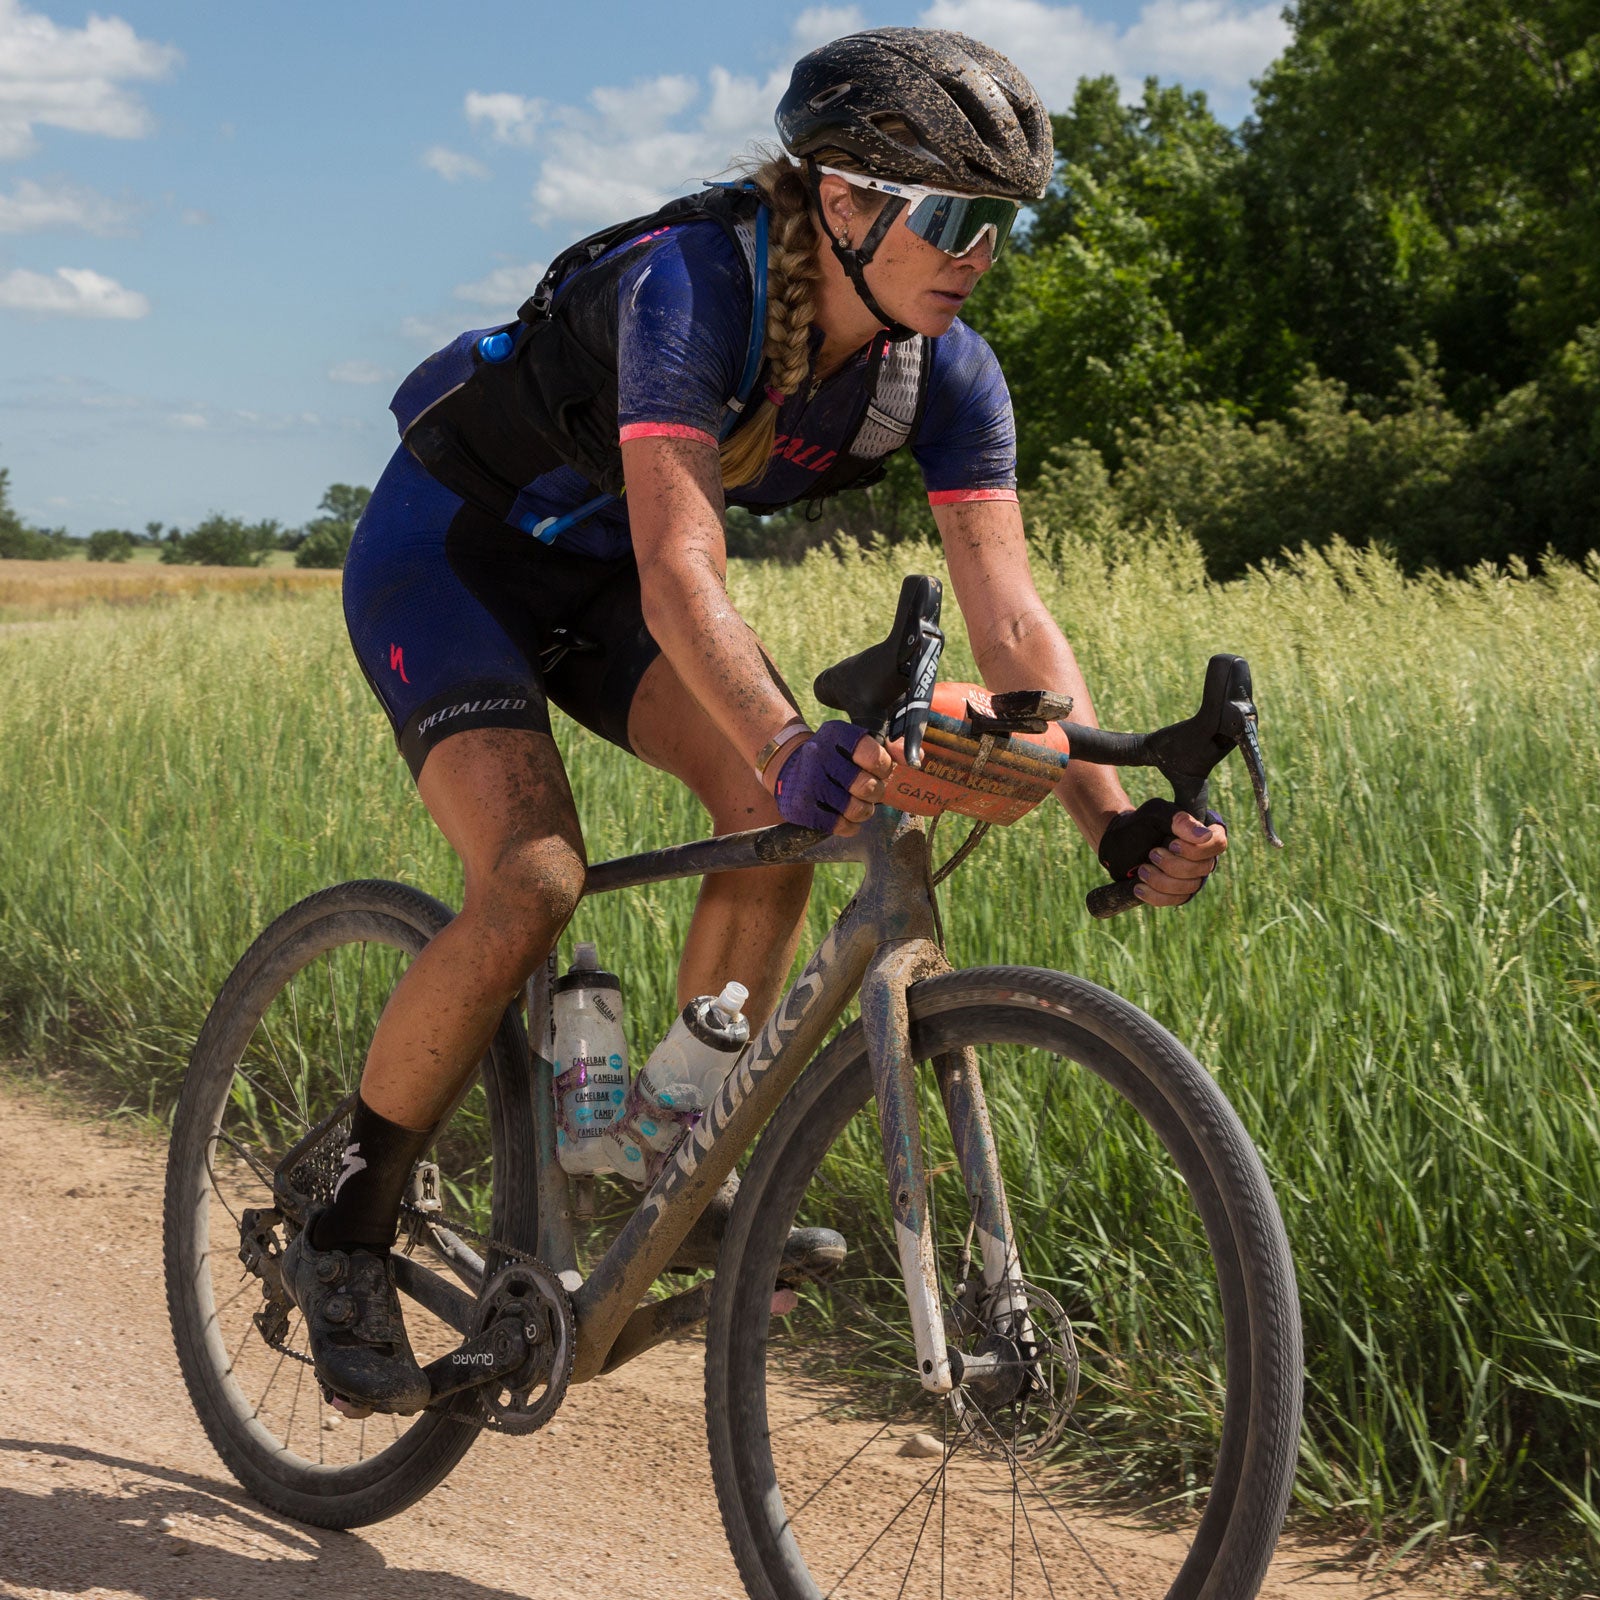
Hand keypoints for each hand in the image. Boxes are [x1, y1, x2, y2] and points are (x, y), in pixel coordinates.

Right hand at [770, 720, 893, 834]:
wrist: (790, 769)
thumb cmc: (835, 758)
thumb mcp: (856, 743)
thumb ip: (889, 747)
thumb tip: (917, 757)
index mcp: (836, 733)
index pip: (874, 755)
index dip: (884, 768)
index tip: (879, 770)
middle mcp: (818, 754)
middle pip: (867, 786)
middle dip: (876, 792)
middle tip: (870, 790)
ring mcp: (807, 781)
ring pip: (856, 809)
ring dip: (864, 811)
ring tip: (858, 804)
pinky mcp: (799, 807)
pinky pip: (840, 826)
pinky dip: (849, 825)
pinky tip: (844, 816)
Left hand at [1097, 800, 1226, 906]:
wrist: (1116, 845)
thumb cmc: (1138, 825)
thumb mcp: (1155, 814)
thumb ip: (1179, 820)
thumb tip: (1206, 835)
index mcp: (1202, 832)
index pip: (1218, 843)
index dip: (1197, 849)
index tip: (1172, 844)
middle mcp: (1202, 855)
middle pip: (1204, 868)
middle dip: (1173, 864)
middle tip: (1151, 853)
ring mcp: (1192, 875)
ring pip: (1190, 887)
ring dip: (1161, 880)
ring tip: (1141, 869)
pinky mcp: (1178, 892)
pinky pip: (1176, 900)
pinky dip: (1156, 895)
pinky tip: (1139, 887)